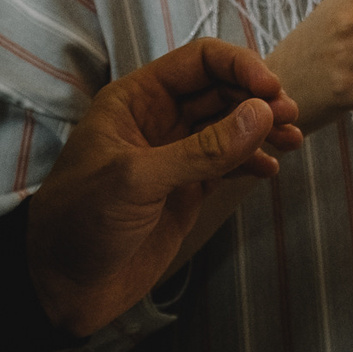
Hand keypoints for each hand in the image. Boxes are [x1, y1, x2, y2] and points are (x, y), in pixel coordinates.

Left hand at [26, 39, 305, 337]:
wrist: (60, 288)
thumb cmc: (80, 222)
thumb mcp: (138, 180)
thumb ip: (202, 149)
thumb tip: (262, 115)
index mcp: (136, 101)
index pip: (199, 63)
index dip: (239, 67)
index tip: (271, 91)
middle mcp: (159, 121)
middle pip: (222, 91)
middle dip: (257, 99)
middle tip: (289, 118)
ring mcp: (176, 156)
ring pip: (230, 126)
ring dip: (262, 129)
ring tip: (292, 140)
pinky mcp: (188, 190)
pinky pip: (229, 163)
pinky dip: (254, 161)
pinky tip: (270, 170)